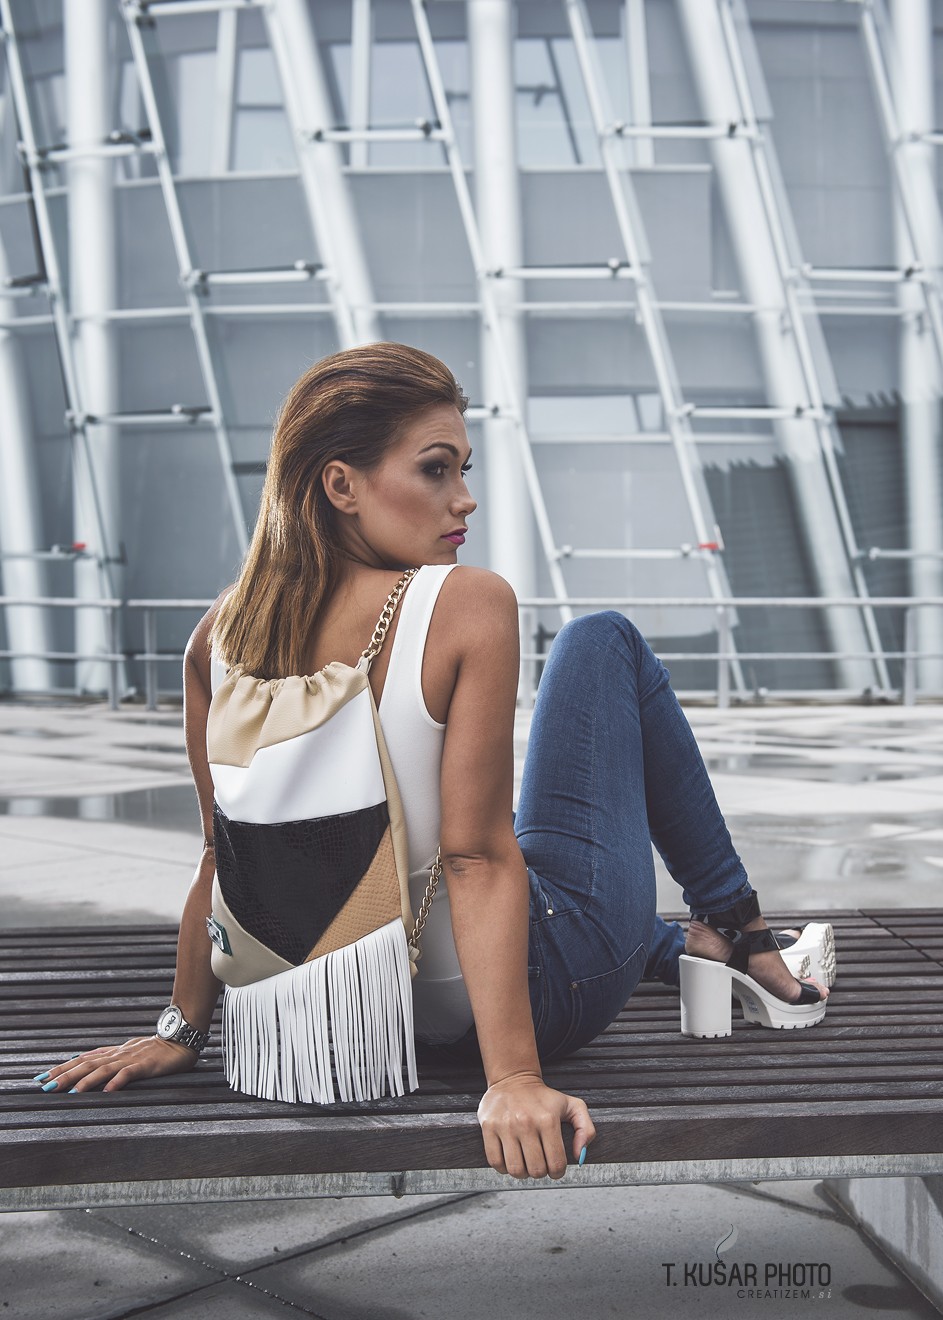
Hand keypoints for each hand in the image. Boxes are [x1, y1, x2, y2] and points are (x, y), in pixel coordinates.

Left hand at [33, 1036, 198, 1093]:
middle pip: (87, 1063)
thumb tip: (85, 1059)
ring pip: (104, 1069)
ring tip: (70, 1092)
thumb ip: (109, 1057)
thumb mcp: (129, 1052)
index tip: (42, 1078)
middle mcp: (118, 1054)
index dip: (62, 1068)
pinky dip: (118, 1081)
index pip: (82, 1059)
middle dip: (65, 1075)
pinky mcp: (146, 1065)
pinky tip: (107, 1091)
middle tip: (45, 1086)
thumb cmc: (156, 1049)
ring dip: (85, 1080)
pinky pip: (130, 1073)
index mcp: (113, 1052)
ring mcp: (132, 1059)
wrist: (182, 1038)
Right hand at [476, 1071, 595, 1179]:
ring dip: (522, 1172)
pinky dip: (503, 1167)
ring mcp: (505, 1125)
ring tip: (525, 1162)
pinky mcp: (488, 1126)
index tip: (555, 1166)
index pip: (556, 1163)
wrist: (513, 1078)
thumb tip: (580, 1157)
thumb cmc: (544, 1098)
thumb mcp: (572, 1106)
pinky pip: (495, 1161)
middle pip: (536, 1170)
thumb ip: (586, 1130)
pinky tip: (510, 1158)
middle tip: (540, 1164)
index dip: (558, 1171)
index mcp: (548, 1119)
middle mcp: (526, 1122)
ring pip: (515, 1169)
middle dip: (541, 1172)